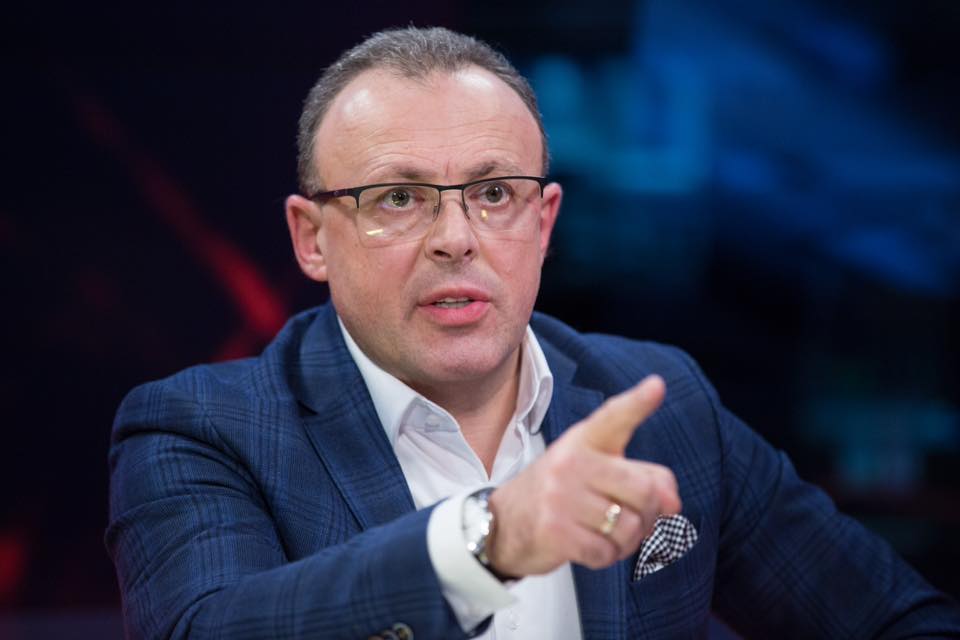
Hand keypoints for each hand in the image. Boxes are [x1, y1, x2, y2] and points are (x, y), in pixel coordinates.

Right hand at [486, 375, 680, 576]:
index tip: (657, 386)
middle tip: (635, 519)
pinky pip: (607, 552)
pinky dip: (607, 556)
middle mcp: (570, 462)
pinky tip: (591, 547)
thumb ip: (640, 478)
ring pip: (629, 527)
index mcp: (583, 440)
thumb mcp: (594, 473)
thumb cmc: (558, 494)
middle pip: (643, 491)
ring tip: (608, 533)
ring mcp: (559, 496)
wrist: (501, 523)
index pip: (613, 418)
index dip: (638, 403)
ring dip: (628, 541)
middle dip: (649, 514)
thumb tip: (673, 503)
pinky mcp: (554, 530)